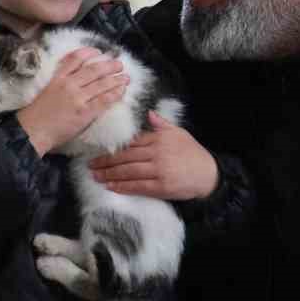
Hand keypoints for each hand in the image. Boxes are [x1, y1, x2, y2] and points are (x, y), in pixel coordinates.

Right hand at [14, 48, 128, 155]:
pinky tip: (122, 91)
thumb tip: (76, 81)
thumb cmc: (36, 116)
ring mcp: (78, 98)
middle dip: (109, 65)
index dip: (89, 53)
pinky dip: (115, 94)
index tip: (98, 51)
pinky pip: (104, 100)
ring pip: (102, 83)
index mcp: (58, 78)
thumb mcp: (46, 91)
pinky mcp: (85, 112)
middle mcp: (69, 84)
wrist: (32, 131)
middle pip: (93, 69)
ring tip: (126, 77)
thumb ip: (59, 84)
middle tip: (119, 64)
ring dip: (116, 79)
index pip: (75, 59)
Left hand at [88, 112, 217, 200]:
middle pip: (125, 157)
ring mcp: (158, 170)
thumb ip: (161, 125)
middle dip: (105, 162)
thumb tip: (149, 113)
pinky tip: (111, 186)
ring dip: (110, 175)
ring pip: (128, 172)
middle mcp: (156, 153)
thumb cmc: (193, 153)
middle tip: (90, 165)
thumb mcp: (179, 133)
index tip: (98, 151)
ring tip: (96, 176)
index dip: (113, 148)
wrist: (209, 174)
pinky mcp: (161, 186)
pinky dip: (122, 187)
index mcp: (158, 139)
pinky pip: (137, 186)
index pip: (130, 143)